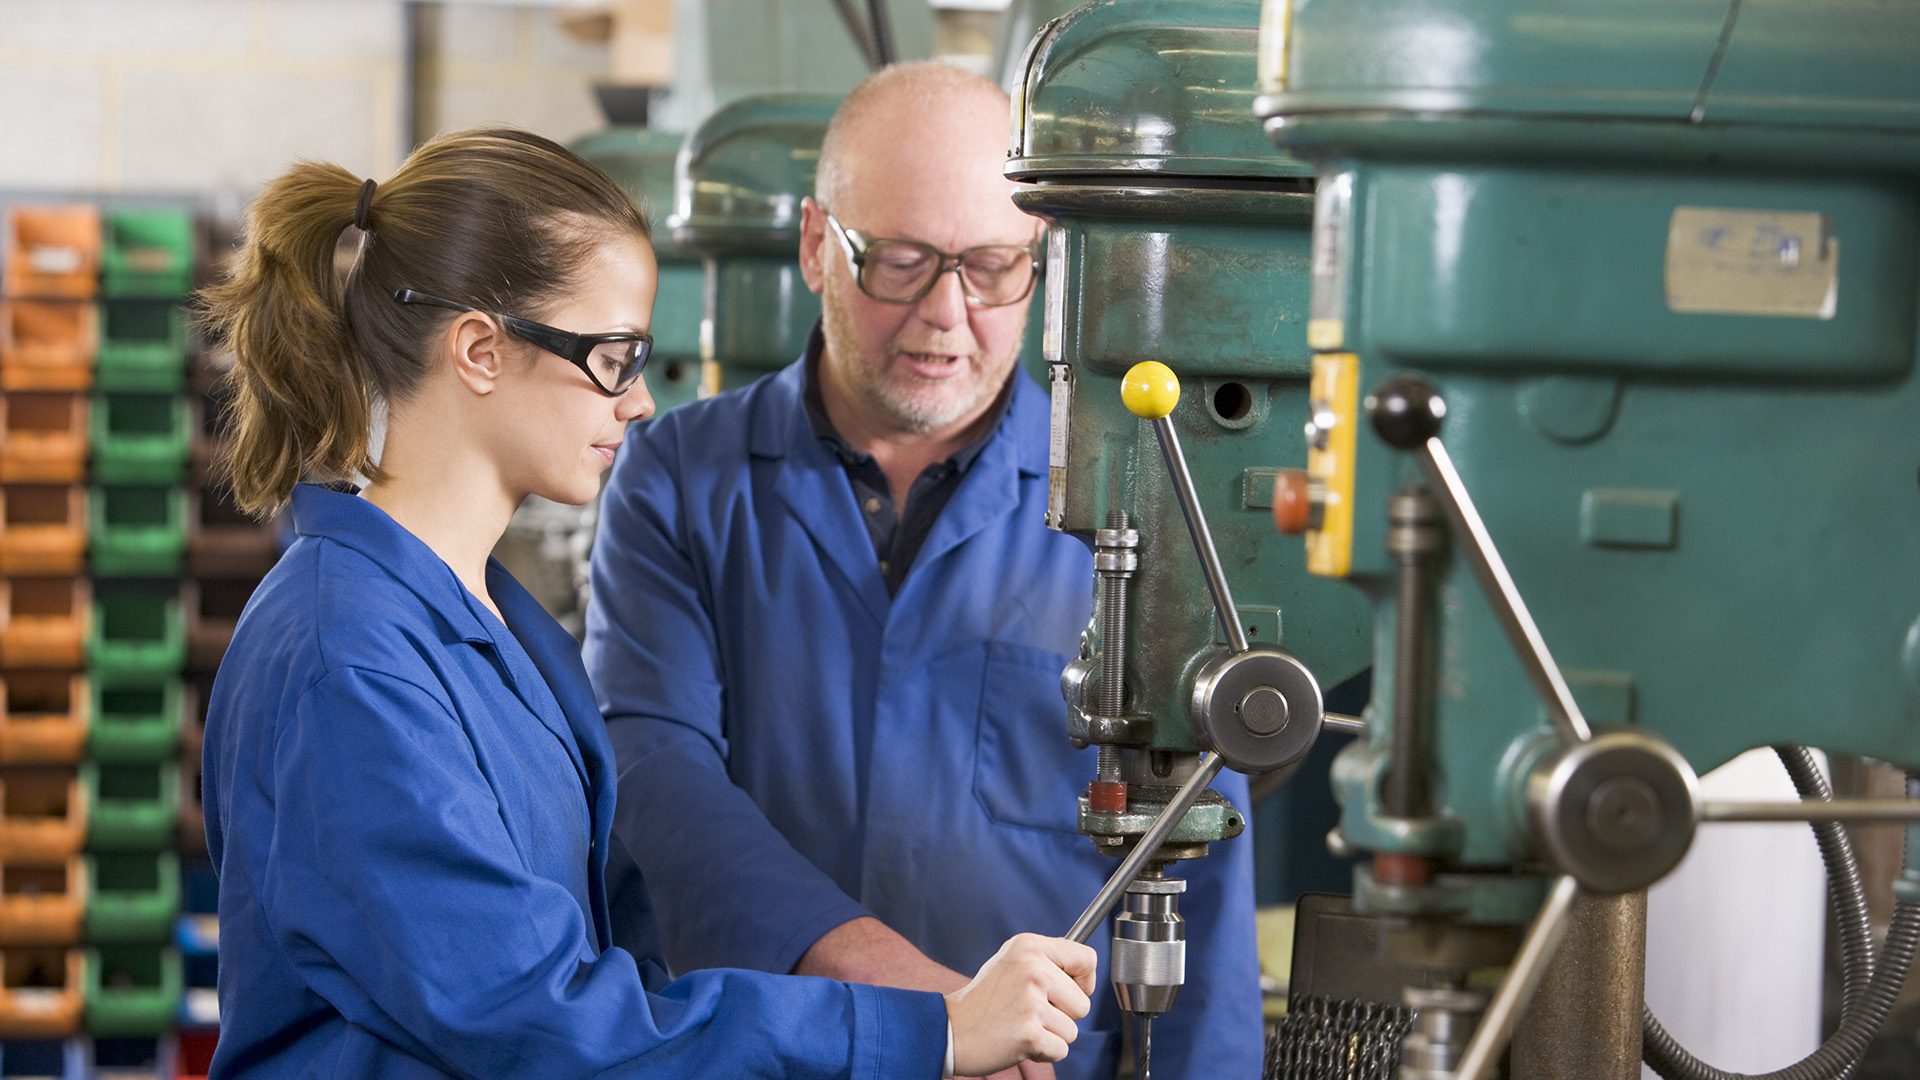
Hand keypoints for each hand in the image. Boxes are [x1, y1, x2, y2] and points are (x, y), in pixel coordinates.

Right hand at [946, 934, 1096, 1075]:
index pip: (1086, 959)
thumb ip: (1047, 961)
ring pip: (1072, 1030)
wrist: (950, 1030)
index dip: (1084, 981)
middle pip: (1083, 1003)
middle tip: (1029, 1012)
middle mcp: (1033, 969)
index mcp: (1029, 946)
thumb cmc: (983, 1000)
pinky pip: (1060, 1050)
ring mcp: (1031, 1001)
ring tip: (1021, 1025)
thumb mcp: (1012, 962)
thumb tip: (1086, 972)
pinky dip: (1042, 1052)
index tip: (1067, 991)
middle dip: (1062, 1016)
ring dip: (1050, 1035)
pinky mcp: (1029, 1032)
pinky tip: (1018, 1040)